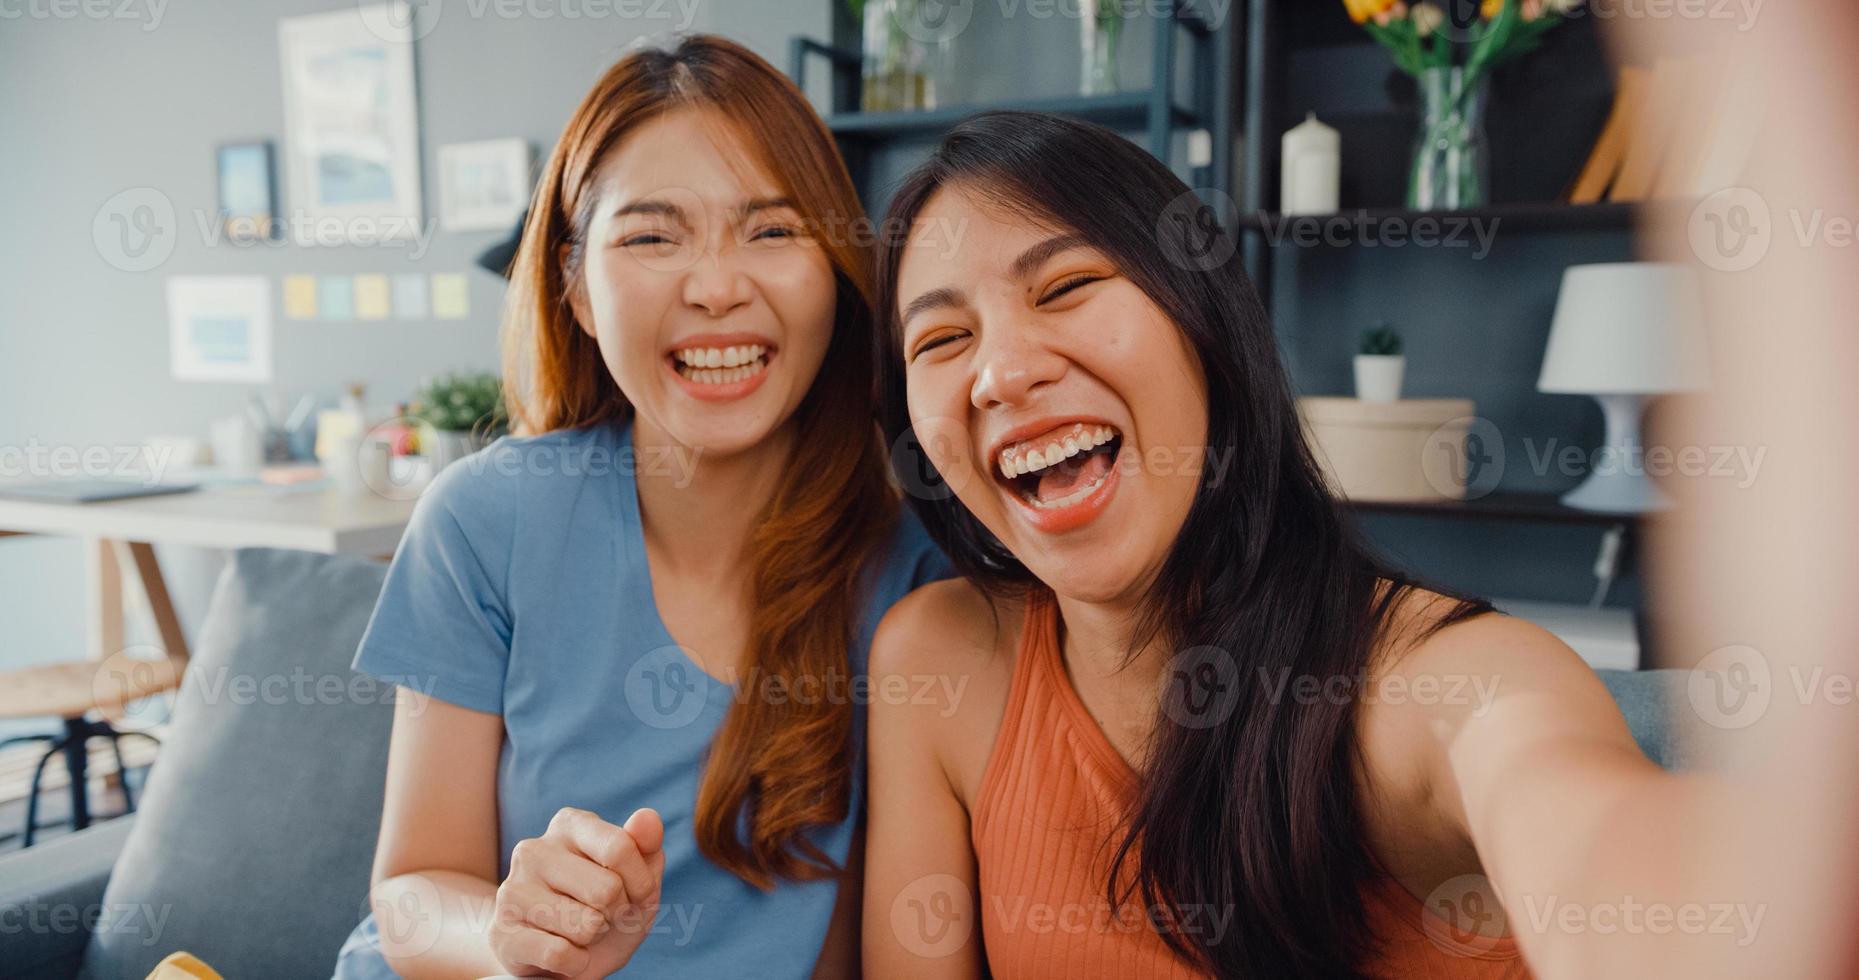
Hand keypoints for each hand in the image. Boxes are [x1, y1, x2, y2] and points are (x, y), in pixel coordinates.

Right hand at [489, 807, 665, 979]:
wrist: (563, 954)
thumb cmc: (605, 906)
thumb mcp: (639, 877)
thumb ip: (647, 846)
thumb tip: (648, 816)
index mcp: (569, 824)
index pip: (620, 848)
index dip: (641, 884)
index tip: (635, 894)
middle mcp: (534, 849)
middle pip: (606, 890)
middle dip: (617, 913)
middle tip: (602, 915)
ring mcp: (511, 890)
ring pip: (586, 925)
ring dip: (594, 938)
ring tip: (579, 931)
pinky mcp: (502, 933)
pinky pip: (560, 954)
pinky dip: (575, 962)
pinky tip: (564, 953)